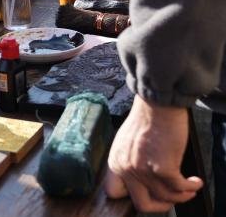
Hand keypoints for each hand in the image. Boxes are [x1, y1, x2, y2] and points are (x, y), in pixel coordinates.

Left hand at [105, 95, 202, 211]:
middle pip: (142, 204)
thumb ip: (128, 161)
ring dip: (182, 195)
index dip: (133, 196)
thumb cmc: (146, 120)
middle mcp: (125, 168)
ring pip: (166, 198)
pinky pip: (179, 189)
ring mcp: (143, 169)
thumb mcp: (125, 143)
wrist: (156, 104)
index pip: (114, 193)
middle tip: (172, 198)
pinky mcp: (163, 167)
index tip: (149, 193)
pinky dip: (191, 187)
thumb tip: (140, 179)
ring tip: (189, 187)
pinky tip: (195, 181)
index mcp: (115, 162)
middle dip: (161, 205)